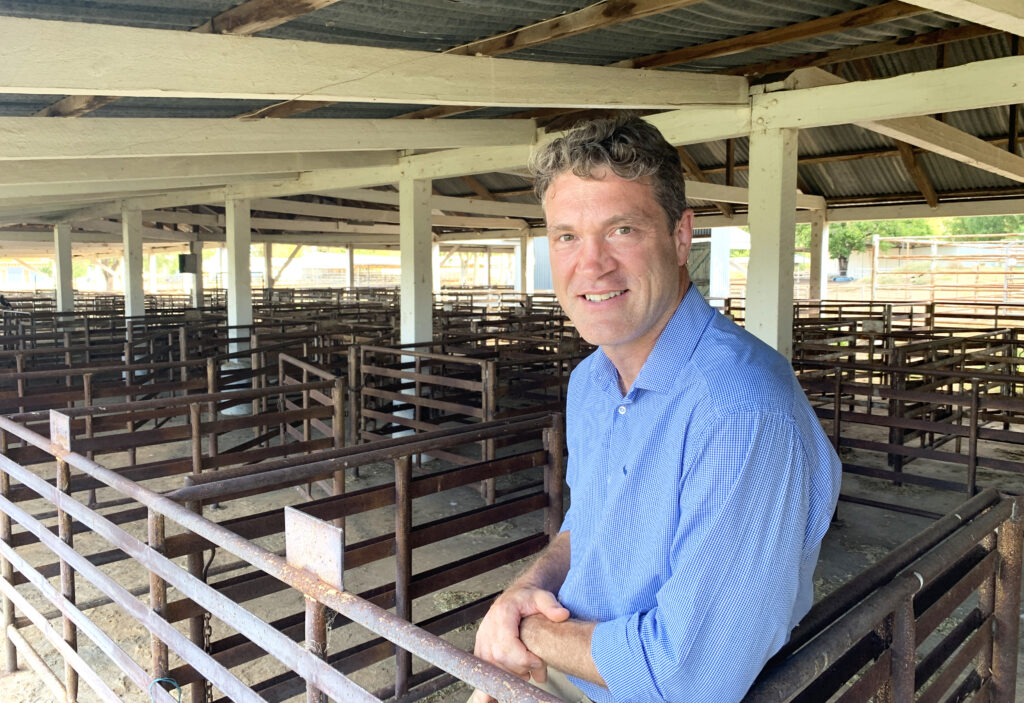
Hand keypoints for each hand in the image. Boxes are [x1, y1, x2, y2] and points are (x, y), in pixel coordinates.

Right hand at [469, 585, 569, 701]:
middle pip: (499, 659)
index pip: (506, 646)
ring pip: (491, 667)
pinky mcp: (481, 648)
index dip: (522, 659)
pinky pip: (483, 669)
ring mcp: (482, 639)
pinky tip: (493, 696)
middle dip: (519, 670)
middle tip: (536, 670)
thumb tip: (562, 615)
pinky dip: (491, 681)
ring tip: (527, 673)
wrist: (516, 596)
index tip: (538, 662)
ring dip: (510, 675)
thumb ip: (551, 605)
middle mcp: (488, 628)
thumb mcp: (542, 596)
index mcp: (502, 614)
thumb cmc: (528, 598)